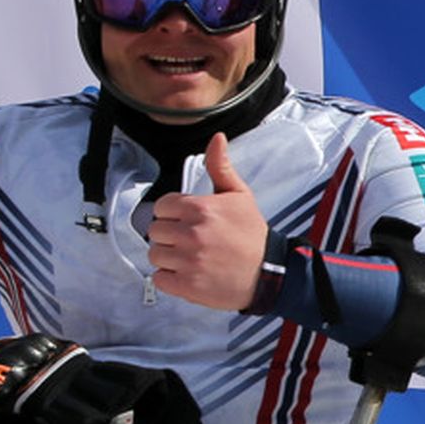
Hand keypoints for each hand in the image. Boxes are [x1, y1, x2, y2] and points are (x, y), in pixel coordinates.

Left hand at [147, 133, 270, 309]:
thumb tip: (216, 138)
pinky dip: (171, 279)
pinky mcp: (188, 285)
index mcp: (200, 208)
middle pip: (155, 231)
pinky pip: (160, 278)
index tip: (190, 222)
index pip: (161, 207)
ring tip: (191, 259)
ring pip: (155, 255)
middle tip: (192, 242)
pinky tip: (190, 274)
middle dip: (170, 236)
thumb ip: (220, 167)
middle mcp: (192, 234)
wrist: (269, 274)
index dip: (173, 215)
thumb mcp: (239, 195)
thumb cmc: (252, 234)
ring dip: (169, 258)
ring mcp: (189, 261)